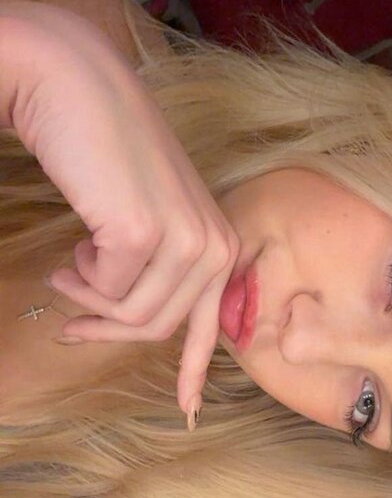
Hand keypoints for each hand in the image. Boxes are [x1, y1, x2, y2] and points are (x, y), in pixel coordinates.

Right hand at [1, 2, 239, 423]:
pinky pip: (106, 293)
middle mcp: (215, 244)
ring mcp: (186, 241)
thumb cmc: (102, 148)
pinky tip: (74, 245)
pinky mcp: (146, 236)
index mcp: (219, 239)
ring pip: (130, 317)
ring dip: (88, 300)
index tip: (186, 413)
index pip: (211, 324)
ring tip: (65, 269)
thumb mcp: (145, 214)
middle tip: (65, 325)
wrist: (71, 84)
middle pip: (158, 329)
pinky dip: (82, 278)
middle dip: (106, 331)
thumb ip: (157, 264)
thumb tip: (135, 321)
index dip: (194, 371)